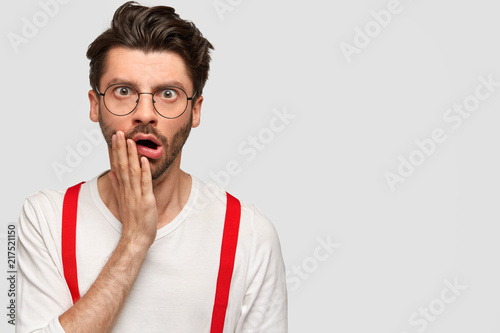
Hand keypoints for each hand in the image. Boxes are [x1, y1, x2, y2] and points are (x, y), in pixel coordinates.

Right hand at [108, 131, 157, 247]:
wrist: (136, 238)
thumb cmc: (132, 220)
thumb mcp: (122, 201)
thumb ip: (117, 186)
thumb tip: (112, 173)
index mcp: (122, 188)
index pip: (117, 165)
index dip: (116, 150)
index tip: (115, 137)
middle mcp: (127, 189)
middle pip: (123, 165)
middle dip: (121, 148)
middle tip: (119, 132)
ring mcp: (136, 194)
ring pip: (133, 172)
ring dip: (132, 156)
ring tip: (130, 141)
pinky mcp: (145, 200)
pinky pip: (145, 184)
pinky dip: (145, 172)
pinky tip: (144, 160)